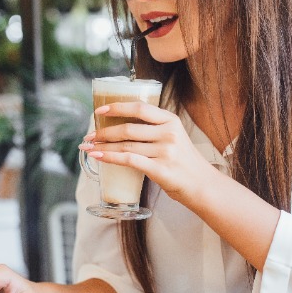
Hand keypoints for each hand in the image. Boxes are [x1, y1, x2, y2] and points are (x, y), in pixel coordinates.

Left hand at [78, 101, 215, 204]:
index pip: (140, 108)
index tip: (100, 111)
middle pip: (128, 128)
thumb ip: (154, 130)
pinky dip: (110, 158)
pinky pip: (129, 160)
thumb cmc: (185, 162)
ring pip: (125, 146)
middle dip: (104, 132)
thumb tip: (120, 127)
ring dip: (103, 146)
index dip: (117, 107)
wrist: (203, 185)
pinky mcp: (161, 170)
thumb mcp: (175, 137)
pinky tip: (98, 157)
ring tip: (88, 147)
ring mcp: (165, 152)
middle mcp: (169, 134)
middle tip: (89, 135)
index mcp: (171, 121)